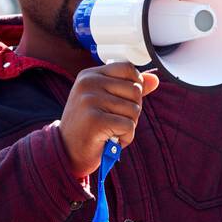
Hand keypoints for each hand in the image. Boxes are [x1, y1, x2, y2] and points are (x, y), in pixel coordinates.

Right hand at [58, 62, 159, 177]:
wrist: (67, 152)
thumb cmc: (89, 127)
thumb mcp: (107, 102)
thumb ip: (129, 89)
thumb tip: (154, 79)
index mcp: (90, 75)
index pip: (128, 68)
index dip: (135, 86)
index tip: (123, 101)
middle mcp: (88, 83)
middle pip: (135, 90)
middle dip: (132, 111)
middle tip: (114, 121)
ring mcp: (90, 100)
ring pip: (134, 110)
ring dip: (128, 127)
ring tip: (110, 131)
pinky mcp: (95, 120)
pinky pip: (128, 126)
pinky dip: (125, 138)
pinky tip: (111, 140)